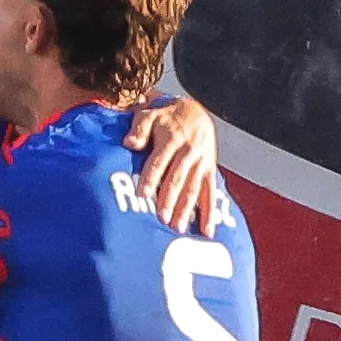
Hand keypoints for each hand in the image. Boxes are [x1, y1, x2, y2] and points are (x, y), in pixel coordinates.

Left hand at [123, 96, 222, 235]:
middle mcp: (188, 152)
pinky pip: (211, 193)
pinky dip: (209, 213)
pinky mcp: (210, 170)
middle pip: (177, 178)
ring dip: (186, 209)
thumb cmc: (165, 117)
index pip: (159, 161)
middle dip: (169, 199)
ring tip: (178, 228)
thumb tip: (129, 143)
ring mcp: (201, 162)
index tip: (142, 194)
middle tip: (161, 219)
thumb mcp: (149, 115)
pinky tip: (206, 231)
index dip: (151, 177)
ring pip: (194, 188)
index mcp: (171, 139)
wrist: (194, 110)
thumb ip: (139, 129)